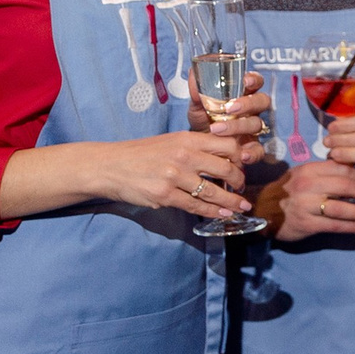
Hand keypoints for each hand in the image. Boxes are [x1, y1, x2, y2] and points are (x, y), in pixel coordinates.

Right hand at [89, 132, 251, 221]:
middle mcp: (184, 155)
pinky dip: (212, 212)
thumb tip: (222, 159)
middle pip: (226, 169)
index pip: (227, 146)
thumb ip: (195, 147)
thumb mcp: (171, 141)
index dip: (241, 158)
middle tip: (243, 189)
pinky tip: (221, 214)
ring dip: (231, 202)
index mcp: (187, 138)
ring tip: (241, 207)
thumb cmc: (141, 154)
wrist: (110, 166)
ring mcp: (174, 176)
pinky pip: (196, 206)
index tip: (244, 167)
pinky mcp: (165, 195)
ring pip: (213, 192)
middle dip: (239, 182)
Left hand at [189, 68, 270, 165]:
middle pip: (262, 101)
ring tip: (217, 130)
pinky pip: (259, 150)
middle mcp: (251, 111)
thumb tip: (193, 75)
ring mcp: (253, 129)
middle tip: (230, 108)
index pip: (256, 82)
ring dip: (239, 126)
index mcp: (242, 95)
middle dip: (248, 103)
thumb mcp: (197, 106)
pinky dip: (252, 153)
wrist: (199, 147)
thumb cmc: (203, 121)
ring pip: (257, 124)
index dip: (255, 79)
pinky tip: (241, 155)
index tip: (246, 81)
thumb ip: (197, 92)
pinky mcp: (252, 147)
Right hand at [268, 160, 354, 240]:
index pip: (343, 168)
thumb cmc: (288, 191)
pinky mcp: (306, 224)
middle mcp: (308, 185)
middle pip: (346, 186)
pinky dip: (353, 226)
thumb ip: (326, 172)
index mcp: (310, 169)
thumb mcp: (304, 174)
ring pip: (342, 208)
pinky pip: (335, 225)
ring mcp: (306, 205)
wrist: (262, 210)